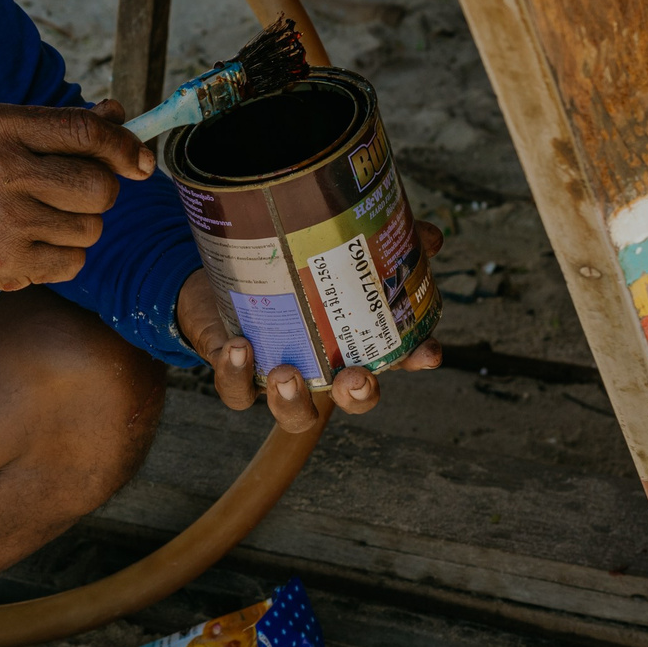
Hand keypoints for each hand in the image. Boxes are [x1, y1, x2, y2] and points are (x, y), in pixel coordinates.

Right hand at [0, 101, 153, 297]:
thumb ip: (52, 125)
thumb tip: (118, 113)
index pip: (86, 131)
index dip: (125, 147)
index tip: (139, 161)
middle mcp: (4, 170)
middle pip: (100, 186)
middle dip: (98, 193)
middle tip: (70, 195)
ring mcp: (5, 222)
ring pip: (91, 229)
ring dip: (76, 228)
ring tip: (36, 221)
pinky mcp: (6, 264)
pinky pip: (72, 263)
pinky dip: (61, 258)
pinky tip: (28, 246)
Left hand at [173, 222, 443, 433]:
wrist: (217, 277)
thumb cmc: (284, 271)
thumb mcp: (330, 250)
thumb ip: (377, 241)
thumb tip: (430, 235)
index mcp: (349, 344)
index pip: (394, 360)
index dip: (414, 361)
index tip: (426, 353)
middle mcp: (317, 369)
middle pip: (345, 401)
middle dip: (356, 397)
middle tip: (355, 379)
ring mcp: (274, 374)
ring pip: (290, 412)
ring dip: (291, 401)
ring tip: (287, 374)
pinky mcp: (232, 369)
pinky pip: (235, 388)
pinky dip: (235, 373)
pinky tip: (238, 348)